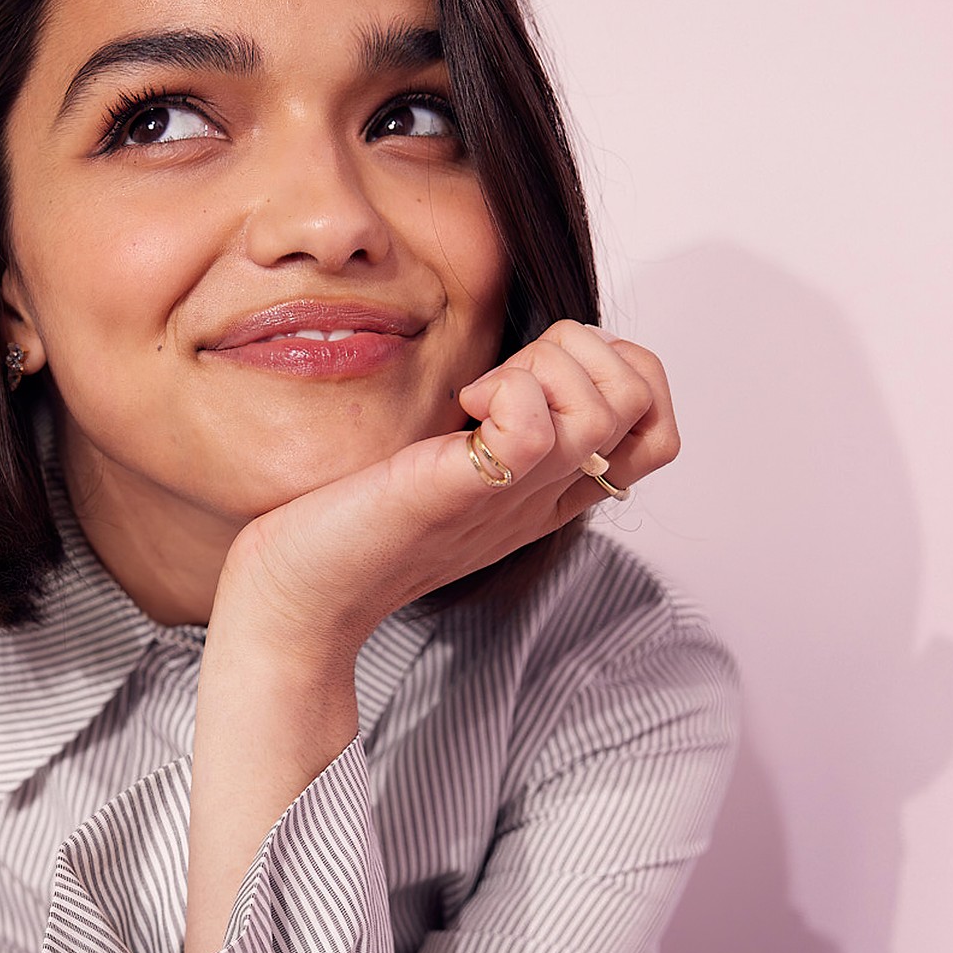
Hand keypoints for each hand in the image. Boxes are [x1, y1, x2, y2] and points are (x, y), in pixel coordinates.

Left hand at [220, 319, 679, 650]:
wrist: (299, 599)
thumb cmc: (360, 529)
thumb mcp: (455, 470)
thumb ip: (501, 430)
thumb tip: (522, 364)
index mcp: (548, 491)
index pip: (653, 426)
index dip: (619, 372)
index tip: (535, 375)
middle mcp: (542, 497)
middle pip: (637, 401)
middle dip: (578, 354)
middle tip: (500, 380)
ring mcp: (507, 499)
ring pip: (604, 408)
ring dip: (544, 368)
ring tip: (477, 396)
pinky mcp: (456, 494)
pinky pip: (531, 433)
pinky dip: (509, 396)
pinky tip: (462, 409)